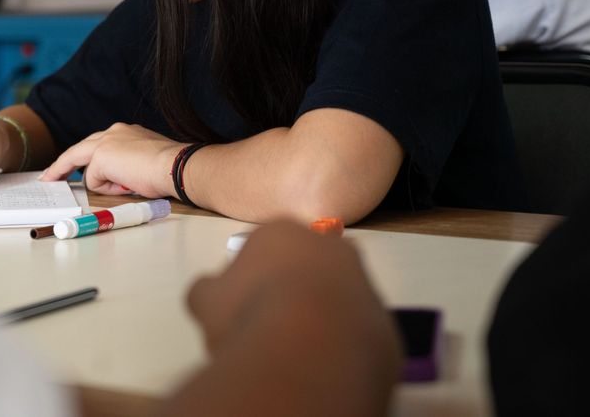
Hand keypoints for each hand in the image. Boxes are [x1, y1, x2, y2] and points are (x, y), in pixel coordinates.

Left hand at [39, 122, 183, 197]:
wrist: (176, 165)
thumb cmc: (168, 168)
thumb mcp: (142, 162)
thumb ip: (125, 165)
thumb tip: (116, 179)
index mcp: (124, 131)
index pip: (96, 143)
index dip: (81, 157)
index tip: (68, 166)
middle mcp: (112, 132)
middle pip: (78, 150)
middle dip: (61, 166)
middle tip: (46, 178)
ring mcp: (105, 142)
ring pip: (85, 165)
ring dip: (102, 182)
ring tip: (130, 184)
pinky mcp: (100, 156)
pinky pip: (94, 181)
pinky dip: (109, 188)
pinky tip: (128, 184)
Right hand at [187, 221, 399, 361]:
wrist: (309, 352)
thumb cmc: (249, 314)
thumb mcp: (205, 301)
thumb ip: (208, 289)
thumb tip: (211, 291)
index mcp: (282, 232)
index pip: (262, 244)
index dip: (249, 272)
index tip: (242, 298)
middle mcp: (329, 247)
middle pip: (305, 262)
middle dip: (290, 283)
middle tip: (270, 317)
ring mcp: (362, 282)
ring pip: (336, 293)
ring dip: (320, 310)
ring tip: (297, 342)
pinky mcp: (383, 320)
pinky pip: (356, 327)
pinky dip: (341, 338)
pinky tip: (322, 356)